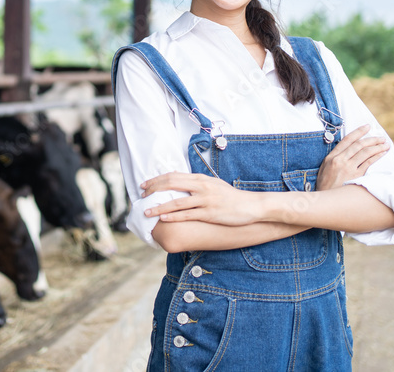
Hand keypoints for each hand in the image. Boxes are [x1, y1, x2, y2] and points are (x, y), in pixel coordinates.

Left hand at [140, 172, 259, 225]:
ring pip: (177, 202)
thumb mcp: (214, 185)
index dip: (157, 180)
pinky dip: (174, 216)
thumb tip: (181, 182)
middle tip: (141, 195)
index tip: (145, 184)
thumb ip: (198, 183)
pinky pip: (188, 215)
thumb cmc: (231, 197)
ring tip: (147, 211)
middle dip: (154, 190)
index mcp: (201, 179)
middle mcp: (201, 186)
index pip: (173, 176)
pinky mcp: (210, 213)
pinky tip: (164, 218)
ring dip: (159, 207)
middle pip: (171, 184)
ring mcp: (205, 200)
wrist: (252, 206)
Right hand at [317, 124, 389, 190]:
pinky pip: (368, 163)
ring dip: (377, 147)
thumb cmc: (325, 184)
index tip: (367, 127)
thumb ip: (335, 158)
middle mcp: (340, 160)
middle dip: (371, 139)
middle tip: (380, 137)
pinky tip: (382, 153)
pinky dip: (377, 156)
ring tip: (385, 144)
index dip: (358, 132)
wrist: (325, 199)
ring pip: (365, 152)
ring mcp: (348, 168)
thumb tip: (347, 150)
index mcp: (331, 157)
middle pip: (358, 145)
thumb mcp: (324, 168)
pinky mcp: (356, 176)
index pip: (347, 140)